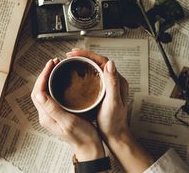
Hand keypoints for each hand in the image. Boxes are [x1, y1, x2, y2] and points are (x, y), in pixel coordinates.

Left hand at [31, 58, 104, 160]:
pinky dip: (55, 84)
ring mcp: (52, 114)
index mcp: (46, 116)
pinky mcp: (59, 113)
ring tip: (57, 67)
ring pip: (45, 91)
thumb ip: (53, 109)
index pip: (38, 92)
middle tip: (54, 62)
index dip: (43, 76)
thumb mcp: (68, 122)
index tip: (51, 65)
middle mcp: (46, 115)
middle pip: (40, 90)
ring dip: (49, 78)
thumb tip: (39, 94)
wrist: (89, 148)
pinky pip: (52, 95)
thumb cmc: (82, 137)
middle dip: (45, 74)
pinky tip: (62, 79)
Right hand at [67, 49, 153, 171]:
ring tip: (71, 60)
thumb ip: (112, 83)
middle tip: (70, 54)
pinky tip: (77, 73)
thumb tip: (110, 63)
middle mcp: (114, 81)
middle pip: (98, 62)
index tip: (75, 53)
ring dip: (83, 62)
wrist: (115, 135)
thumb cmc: (114, 122)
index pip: (103, 61)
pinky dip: (84, 71)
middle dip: (84, 56)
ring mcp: (108, 86)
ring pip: (95, 68)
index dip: (88, 55)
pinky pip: (93, 76)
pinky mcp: (103, 91)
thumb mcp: (112, 103)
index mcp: (118, 81)